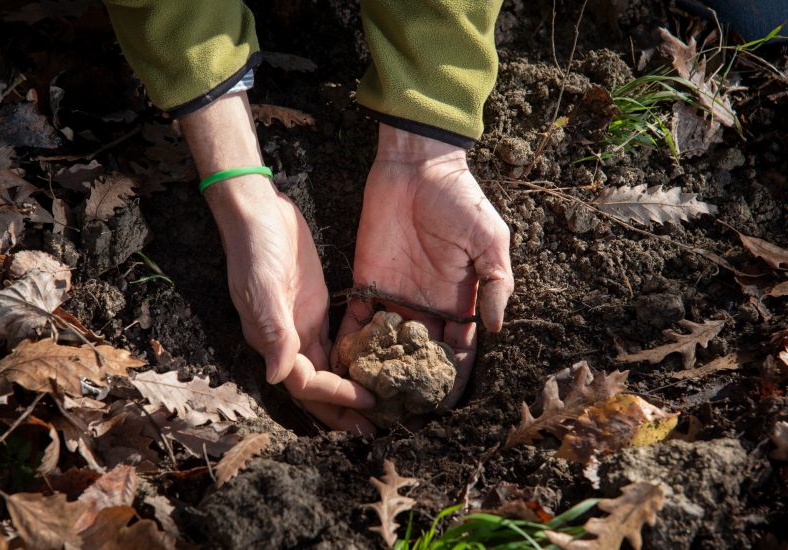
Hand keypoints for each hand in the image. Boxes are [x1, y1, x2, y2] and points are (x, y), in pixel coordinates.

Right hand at [180, 93, 375, 433]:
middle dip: (342, 409)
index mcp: (273, 339)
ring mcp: (302, 324)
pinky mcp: (316, 307)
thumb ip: (273, 329)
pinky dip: (351, 360)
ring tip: (378, 407)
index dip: (335, 397)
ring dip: (348, 390)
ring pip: (327, 369)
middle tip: (375, 428)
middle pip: (317, 386)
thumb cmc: (256, 247)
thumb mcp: (263, 286)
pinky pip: (334, 343)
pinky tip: (373, 368)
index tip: (367, 402)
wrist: (259, 212)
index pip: (306, 382)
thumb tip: (280, 376)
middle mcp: (288, 339)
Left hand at [335, 125, 513, 407]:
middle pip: (419, 356)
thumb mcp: (490, 240)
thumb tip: (495, 330)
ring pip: (387, 346)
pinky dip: (352, 344)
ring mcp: (395, 296)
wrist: (416, 166)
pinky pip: (358, 321)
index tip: (443, 407)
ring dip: (379, 371)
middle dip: (411, 384)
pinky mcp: (366, 282)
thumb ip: (496, 284)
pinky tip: (343, 369)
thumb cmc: (459, 200)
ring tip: (368, 403)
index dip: (451, 378)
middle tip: (399, 416)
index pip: (456, 350)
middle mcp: (426, 306)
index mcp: (458, 301)